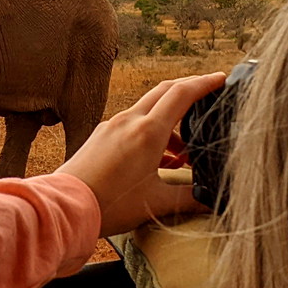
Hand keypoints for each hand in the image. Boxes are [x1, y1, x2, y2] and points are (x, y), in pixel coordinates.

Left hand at [57, 72, 226, 236]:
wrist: (66, 207)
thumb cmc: (110, 204)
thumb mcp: (156, 203)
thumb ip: (188, 198)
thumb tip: (211, 201)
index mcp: (148, 132)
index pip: (182, 94)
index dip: (204, 84)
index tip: (221, 79)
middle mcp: (129, 121)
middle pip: (164, 92)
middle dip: (188, 91)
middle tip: (207, 97)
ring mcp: (112, 126)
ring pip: (148, 110)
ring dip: (170, 121)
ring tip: (184, 153)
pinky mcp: (100, 136)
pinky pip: (132, 124)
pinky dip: (150, 132)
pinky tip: (158, 160)